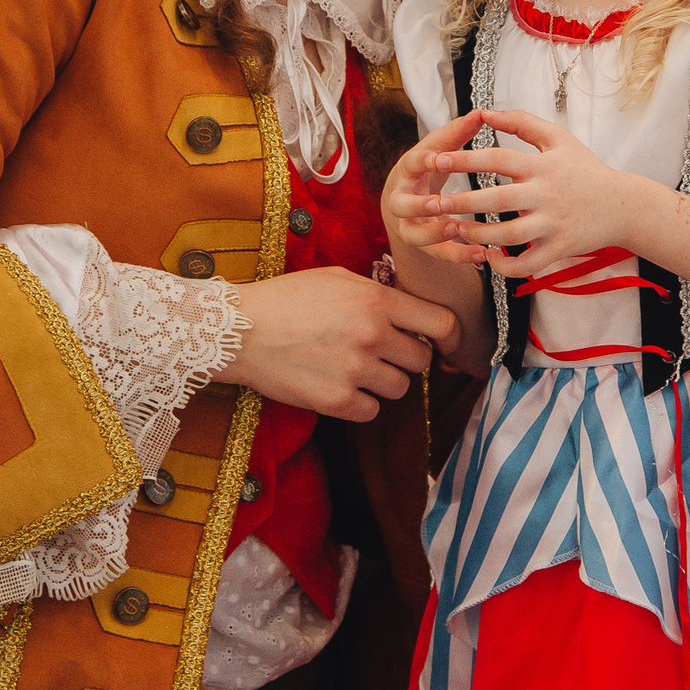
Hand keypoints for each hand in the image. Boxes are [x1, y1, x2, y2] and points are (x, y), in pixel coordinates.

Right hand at [224, 267, 456, 420]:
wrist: (240, 331)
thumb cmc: (286, 298)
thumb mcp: (336, 279)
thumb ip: (378, 293)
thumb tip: (410, 311)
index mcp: (376, 301)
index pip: (441, 324)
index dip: (449, 337)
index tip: (445, 345)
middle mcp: (372, 335)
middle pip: (421, 361)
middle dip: (406, 358)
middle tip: (380, 353)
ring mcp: (355, 370)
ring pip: (399, 389)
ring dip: (382, 382)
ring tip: (353, 368)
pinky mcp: (336, 401)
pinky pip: (371, 411)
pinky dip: (359, 404)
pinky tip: (337, 386)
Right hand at [382, 109, 500, 266]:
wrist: (407, 202)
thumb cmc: (426, 170)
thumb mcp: (437, 149)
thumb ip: (457, 133)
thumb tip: (481, 113)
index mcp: (408, 172)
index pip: (411, 164)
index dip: (423, 162)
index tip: (438, 159)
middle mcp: (402, 200)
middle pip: (401, 205)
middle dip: (419, 205)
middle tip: (441, 203)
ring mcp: (410, 225)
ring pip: (415, 235)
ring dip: (436, 234)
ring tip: (459, 229)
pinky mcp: (425, 245)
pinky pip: (438, 254)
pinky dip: (459, 256)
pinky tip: (482, 254)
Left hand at [402, 108, 651, 278]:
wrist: (624, 206)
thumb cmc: (586, 170)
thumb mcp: (558, 139)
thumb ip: (522, 122)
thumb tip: (485, 112)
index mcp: (542, 166)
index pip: (497, 159)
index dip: (464, 159)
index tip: (435, 159)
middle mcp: (546, 195)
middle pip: (496, 200)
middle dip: (461, 202)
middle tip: (432, 203)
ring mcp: (553, 224)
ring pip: (508, 235)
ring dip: (478, 235)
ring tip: (457, 230)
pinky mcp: (559, 249)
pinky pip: (527, 263)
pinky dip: (505, 265)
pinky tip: (489, 257)